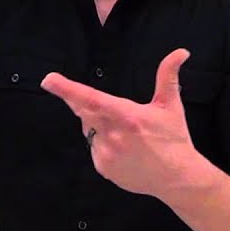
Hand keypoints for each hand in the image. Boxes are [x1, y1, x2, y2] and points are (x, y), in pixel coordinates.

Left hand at [41, 49, 198, 197]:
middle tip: (107, 108)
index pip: (91, 98)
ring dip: (99, 125)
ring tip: (126, 134)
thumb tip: (181, 52)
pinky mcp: (103, 168)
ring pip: (90, 130)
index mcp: (127, 116)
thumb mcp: (171, 105)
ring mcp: (106, 153)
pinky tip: (124, 149)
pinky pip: (94, 148)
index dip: (67, 89)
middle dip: (83, 103)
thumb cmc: (174, 139)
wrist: (177, 178)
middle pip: (84, 111)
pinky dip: (102, 143)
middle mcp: (112, 135)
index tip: (48, 80)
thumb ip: (168, 76)